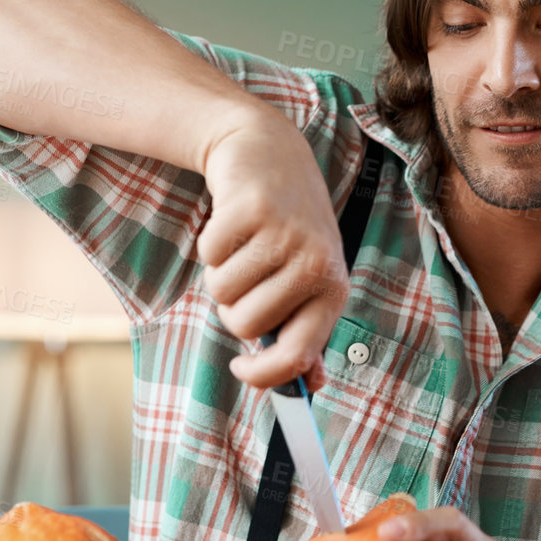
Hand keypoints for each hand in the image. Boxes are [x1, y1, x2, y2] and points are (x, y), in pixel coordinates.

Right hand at [197, 109, 346, 391]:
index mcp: (333, 288)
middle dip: (234, 307)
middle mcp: (314, 263)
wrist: (270, 152)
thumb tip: (312, 387)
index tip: (241, 371)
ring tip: (242, 247)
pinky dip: (210, 245)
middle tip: (249, 276)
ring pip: (222, 292)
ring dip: (220, 274)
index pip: (296, 356)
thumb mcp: (309, 276)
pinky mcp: (251, 208)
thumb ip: (307, 331)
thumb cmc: (289, 226)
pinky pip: (208, 255)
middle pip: (244, 326)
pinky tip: (232, 223)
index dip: (262, 375)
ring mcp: (283, 234)